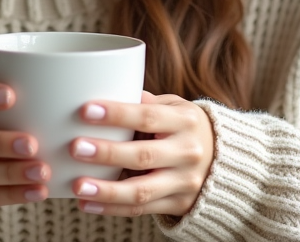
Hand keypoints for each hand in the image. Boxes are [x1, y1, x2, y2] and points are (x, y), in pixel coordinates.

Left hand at [68, 91, 214, 217]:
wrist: (223, 161)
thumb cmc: (184, 127)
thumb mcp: (174, 107)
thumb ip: (143, 103)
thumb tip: (103, 90)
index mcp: (185, 121)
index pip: (148, 116)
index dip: (117, 114)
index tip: (85, 110)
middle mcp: (187, 152)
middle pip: (143, 155)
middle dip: (107, 153)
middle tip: (75, 148)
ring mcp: (184, 182)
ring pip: (142, 190)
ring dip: (106, 190)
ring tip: (77, 186)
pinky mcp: (177, 204)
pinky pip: (141, 210)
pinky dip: (112, 209)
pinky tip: (87, 204)